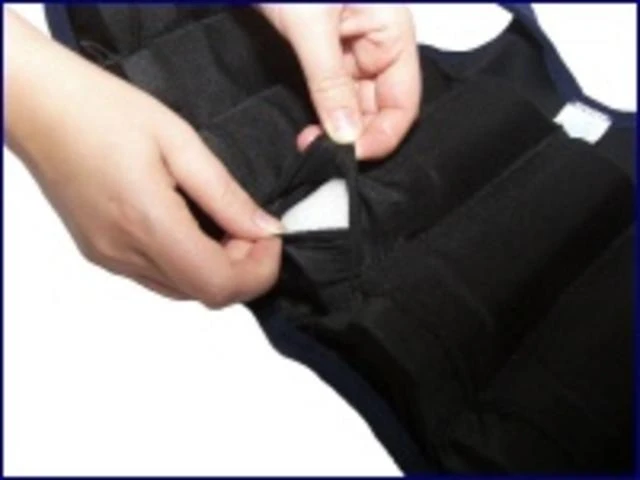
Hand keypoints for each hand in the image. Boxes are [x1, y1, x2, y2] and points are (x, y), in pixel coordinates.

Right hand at [5, 9, 282, 306]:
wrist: (37, 106)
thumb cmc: (100, 109)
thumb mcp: (180, 141)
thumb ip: (225, 194)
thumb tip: (264, 229)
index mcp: (147, 223)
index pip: (219, 285)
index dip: (258, 270)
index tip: (270, 236)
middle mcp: (125, 253)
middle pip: (204, 294)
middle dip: (242, 268)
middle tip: (250, 224)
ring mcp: (109, 258)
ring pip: (183, 289)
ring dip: (216, 266)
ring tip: (222, 221)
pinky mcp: (101, 253)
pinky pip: (158, 276)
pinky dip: (188, 261)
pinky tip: (191, 225)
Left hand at [260, 4, 420, 159]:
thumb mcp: (313, 26)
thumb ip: (330, 83)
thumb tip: (346, 136)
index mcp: (391, 33)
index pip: (404, 101)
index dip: (383, 134)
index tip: (351, 156)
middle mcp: (376, 46)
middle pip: (380, 109)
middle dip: (355, 136)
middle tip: (323, 154)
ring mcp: (350, 52)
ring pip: (354, 107)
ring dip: (336, 130)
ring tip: (310, 143)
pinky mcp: (325, 55)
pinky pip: (331, 95)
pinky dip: (322, 115)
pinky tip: (308, 128)